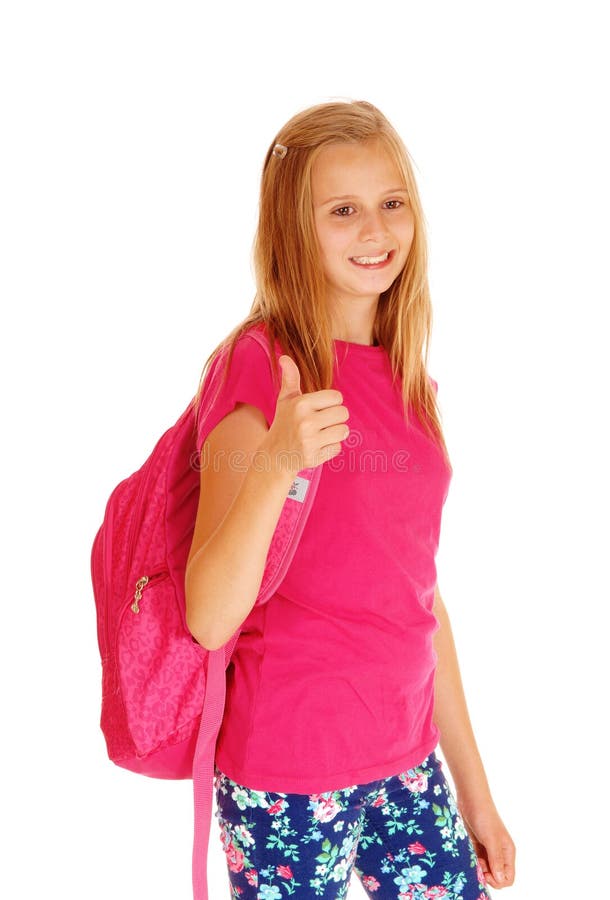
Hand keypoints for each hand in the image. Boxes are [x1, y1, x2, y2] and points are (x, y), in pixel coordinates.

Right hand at [263, 355, 349, 473]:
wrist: (274, 456)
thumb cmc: (284, 423)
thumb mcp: (285, 400)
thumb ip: (290, 378)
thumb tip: (285, 357)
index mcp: (301, 404)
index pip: (337, 397)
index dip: (331, 402)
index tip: (319, 409)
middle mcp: (305, 421)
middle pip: (344, 413)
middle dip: (335, 418)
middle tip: (321, 423)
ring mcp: (309, 441)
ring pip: (344, 431)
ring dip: (335, 433)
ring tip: (320, 434)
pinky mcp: (314, 457)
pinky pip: (338, 447)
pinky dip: (330, 448)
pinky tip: (316, 447)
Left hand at [458, 796, 515, 889]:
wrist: (470, 799)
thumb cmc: (483, 816)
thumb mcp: (490, 839)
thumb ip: (496, 860)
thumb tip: (500, 880)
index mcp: (507, 852)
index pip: (508, 878)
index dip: (498, 881)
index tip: (486, 873)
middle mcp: (499, 853)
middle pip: (497, 877)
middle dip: (487, 876)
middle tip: (478, 865)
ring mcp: (487, 850)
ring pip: (485, 870)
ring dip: (478, 870)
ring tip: (472, 859)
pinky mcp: (476, 846)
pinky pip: (476, 862)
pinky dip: (472, 863)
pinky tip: (467, 856)